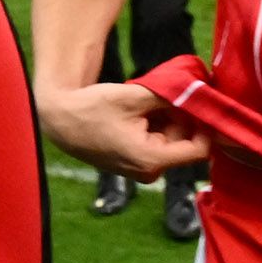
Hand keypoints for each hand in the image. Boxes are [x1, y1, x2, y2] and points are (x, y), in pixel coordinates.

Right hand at [37, 79, 209, 181]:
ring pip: (169, 142)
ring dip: (165, 121)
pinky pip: (154, 145)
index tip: (197, 102)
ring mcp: (139, 170)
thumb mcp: (134, 97)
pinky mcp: (131, 164)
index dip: (204, 124)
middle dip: (180, 118)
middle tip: (165, 95)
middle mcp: (148, 171)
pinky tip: (136, 112)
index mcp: (151, 159)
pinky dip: (153, 127)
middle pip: (183, 143)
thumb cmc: (92, 108)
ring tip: (145, 102)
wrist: (58, 120)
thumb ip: (170, 96)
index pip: (199, 148)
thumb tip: (198, 91)